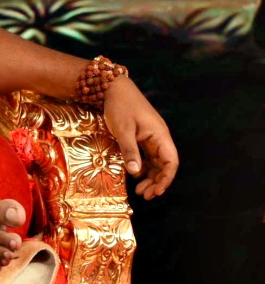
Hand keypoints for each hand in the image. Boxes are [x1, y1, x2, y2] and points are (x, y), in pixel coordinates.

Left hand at [103, 77, 178, 199]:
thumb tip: (136, 172)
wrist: (111, 88)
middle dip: (156, 181)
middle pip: (164, 164)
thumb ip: (130, 151)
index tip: (156, 191)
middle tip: (144, 195)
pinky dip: (142, 167)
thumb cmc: (120, 106)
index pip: (171, 161)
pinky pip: (146, 156)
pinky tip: (134, 175)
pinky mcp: (141, 137)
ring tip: (139, 190)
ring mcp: (150, 137)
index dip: (166, 178)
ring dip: (149, 176)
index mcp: (160, 135)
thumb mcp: (123, 130)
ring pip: (155, 162)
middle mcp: (159, 138)